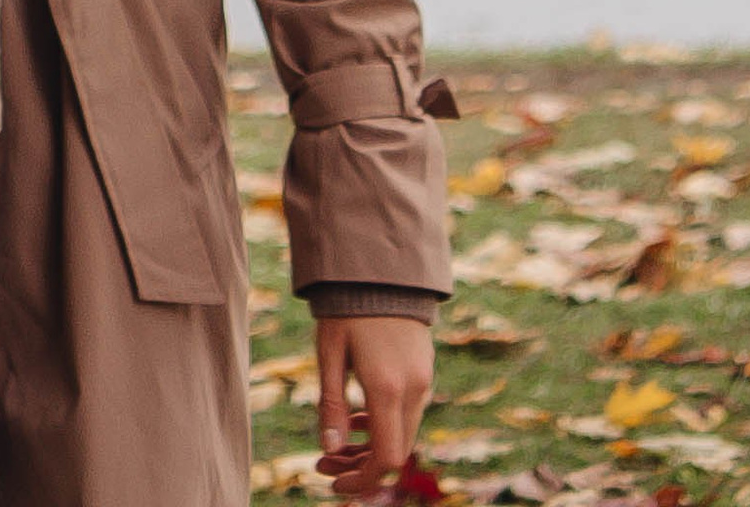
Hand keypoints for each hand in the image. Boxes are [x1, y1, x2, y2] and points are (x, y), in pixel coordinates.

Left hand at [317, 314, 432, 497]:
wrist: (382, 267)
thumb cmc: (348, 307)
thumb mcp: (330, 354)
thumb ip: (331, 404)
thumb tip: (330, 450)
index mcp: (387, 387)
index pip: (385, 458)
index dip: (361, 480)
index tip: (333, 482)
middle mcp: (413, 389)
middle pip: (395, 452)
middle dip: (361, 467)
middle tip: (325, 463)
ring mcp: (423, 380)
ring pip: (403, 434)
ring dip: (371, 447)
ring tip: (335, 444)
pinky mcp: (424, 371)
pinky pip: (408, 414)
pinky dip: (384, 426)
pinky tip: (358, 418)